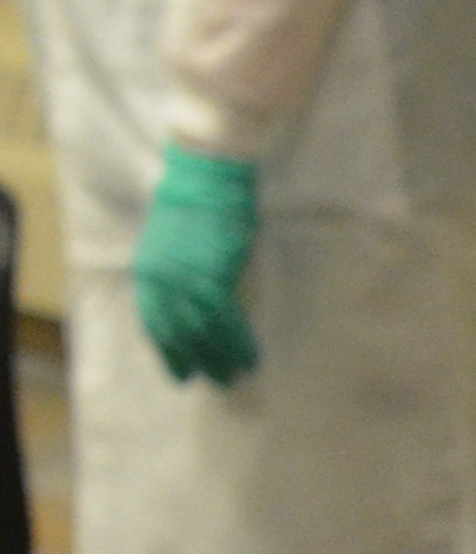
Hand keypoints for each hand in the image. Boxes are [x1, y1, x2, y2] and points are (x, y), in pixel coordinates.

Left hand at [131, 146, 261, 384]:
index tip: (182, 374)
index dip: (169, 352)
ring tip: (237, 374)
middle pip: (178, 333)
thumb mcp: (173, 243)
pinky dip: (239, 342)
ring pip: (203, 332)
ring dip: (222, 357)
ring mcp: (185, 280)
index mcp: (147, 271)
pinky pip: (226, 321)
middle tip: (218, 380)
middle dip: (197, 360)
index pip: (154, 324)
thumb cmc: (193, 200)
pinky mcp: (213, 277)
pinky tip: (251, 356)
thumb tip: (194, 306)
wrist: (206, 174)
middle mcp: (160, 280)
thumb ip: (177, 274)